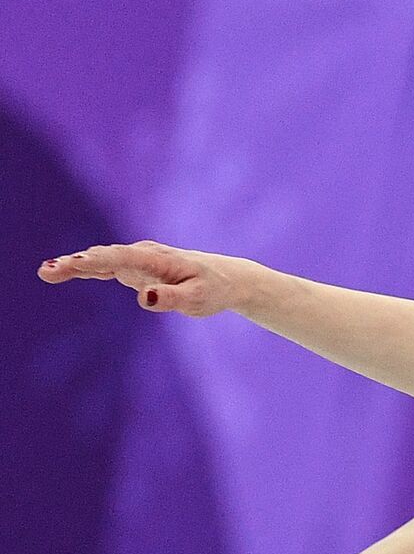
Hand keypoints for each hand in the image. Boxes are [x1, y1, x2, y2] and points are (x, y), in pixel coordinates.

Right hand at [37, 240, 265, 317]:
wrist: (227, 279)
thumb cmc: (213, 289)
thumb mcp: (198, 299)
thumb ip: (171, 299)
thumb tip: (144, 298)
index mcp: (158, 260)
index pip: (121, 258)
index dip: (95, 262)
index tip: (72, 265)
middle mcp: (144, 254)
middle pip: (105, 257)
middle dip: (76, 264)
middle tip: (47, 271)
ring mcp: (138, 260)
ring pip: (102, 260)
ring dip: (75, 264)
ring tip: (48, 271)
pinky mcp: (137, 268)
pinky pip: (107, 266)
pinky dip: (87, 267)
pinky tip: (64, 269)